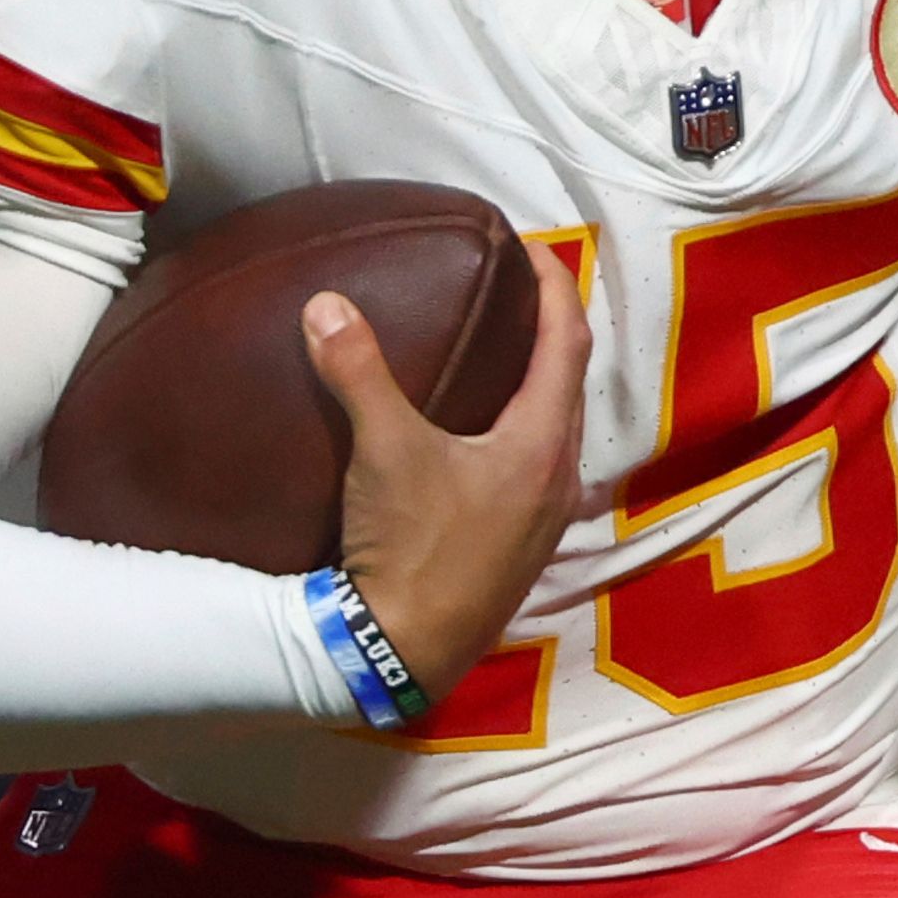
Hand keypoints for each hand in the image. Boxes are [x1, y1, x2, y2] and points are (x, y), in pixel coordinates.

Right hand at [306, 241, 589, 698]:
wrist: (406, 651)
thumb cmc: (412, 547)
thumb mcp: (383, 451)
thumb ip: (359, 372)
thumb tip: (326, 304)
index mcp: (542, 443)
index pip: (567, 341)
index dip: (555, 285)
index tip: (533, 246)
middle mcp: (559, 477)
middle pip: (571, 382)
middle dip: (550, 328)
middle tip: (516, 288)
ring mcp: (545, 518)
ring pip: (557, 427)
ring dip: (538, 382)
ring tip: (501, 349)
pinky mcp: (522, 546)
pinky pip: (537, 463)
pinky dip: (521, 426)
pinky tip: (481, 431)